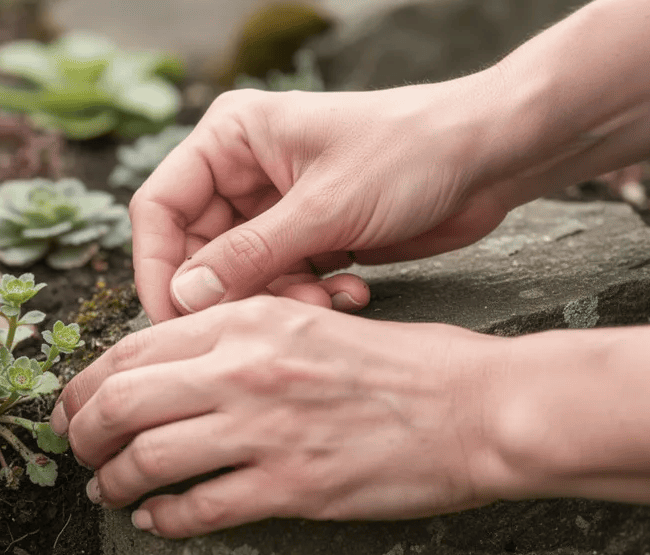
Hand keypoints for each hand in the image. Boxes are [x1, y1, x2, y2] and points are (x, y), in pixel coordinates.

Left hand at [52, 297, 511, 537]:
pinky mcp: (291, 487)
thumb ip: (234, 338)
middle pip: (120, 403)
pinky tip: (155, 522)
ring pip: (146, 459)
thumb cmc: (401, 363)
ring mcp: (264, 430)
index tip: (72, 408)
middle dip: (80, 434)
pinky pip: (198, 508)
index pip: (130, 350)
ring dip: (112, 482)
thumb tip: (165, 370)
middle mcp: (243, 369)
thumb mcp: (307, 321)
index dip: (84, 385)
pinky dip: (163, 520)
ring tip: (107, 493)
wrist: (478, 408)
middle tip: (75, 454)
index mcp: (246, 320)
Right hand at [131, 82, 516, 321]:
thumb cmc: (412, 153)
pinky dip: (305, 299)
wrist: (491, 158)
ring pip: (237, 277)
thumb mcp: (325, 208)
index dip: (158, 265)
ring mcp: (272, 208)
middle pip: (193, 251)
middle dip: (229, 291)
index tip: (176, 316)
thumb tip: (185, 295)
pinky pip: (277, 285)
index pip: (159, 207)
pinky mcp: (304, 238)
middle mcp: (241, 172)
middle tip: (260, 320)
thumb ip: (249, 256)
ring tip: (323, 300)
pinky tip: (349, 292)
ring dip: (275, 300)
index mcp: (230, 139)